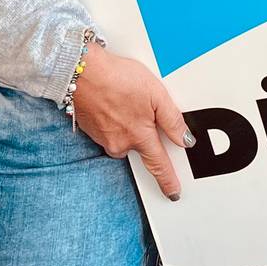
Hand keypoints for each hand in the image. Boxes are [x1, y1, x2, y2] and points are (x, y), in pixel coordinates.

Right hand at [70, 46, 193, 199]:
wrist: (81, 72)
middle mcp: (120, 144)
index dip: (168, 180)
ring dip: (128, 121)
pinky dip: (115, 117)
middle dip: (143, 131)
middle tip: (139, 103)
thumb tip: (185, 140)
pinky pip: (111, 129)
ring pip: (125, 136)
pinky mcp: (92, 130)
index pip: (158, 165)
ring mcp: (104, 139)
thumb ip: (172, 120)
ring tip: (126, 96)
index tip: (173, 193)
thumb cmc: (117, 79)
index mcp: (139, 137)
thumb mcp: (156, 94)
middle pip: (140, 146)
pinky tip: (114, 100)